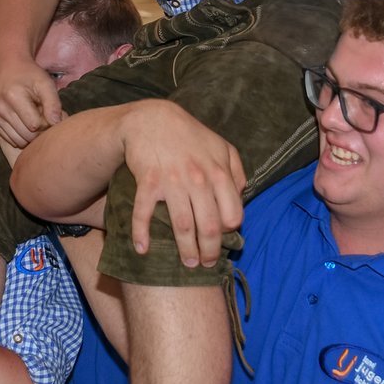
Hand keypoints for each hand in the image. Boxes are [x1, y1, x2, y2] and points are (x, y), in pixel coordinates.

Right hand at [0, 51, 62, 148]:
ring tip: (33, 119)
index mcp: (13, 96)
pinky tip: (23, 122)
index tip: (48, 113)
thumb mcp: (45, 83)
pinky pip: (10, 140)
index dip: (46, 123)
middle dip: (39, 131)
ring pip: (18, 141)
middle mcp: (0, 108)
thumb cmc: (29, 74)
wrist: (7, 66)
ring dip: (29, 136)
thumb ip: (53, 104)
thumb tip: (57, 123)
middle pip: (26, 136)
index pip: (35, 125)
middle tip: (43, 118)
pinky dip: (20, 136)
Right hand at [121, 101, 244, 268]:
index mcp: (219, 172)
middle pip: (210, 226)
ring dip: (186, 250)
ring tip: (188, 263)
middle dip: (210, 251)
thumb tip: (242, 197)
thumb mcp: (222, 147)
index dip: (229, 232)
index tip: (223, 239)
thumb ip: (237, 171)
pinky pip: (144, 213)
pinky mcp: (148, 182)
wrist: (152, 119)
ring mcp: (172, 181)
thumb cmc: (190, 136)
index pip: (232, 214)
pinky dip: (141, 234)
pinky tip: (142, 248)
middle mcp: (198, 179)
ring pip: (183, 226)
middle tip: (206, 263)